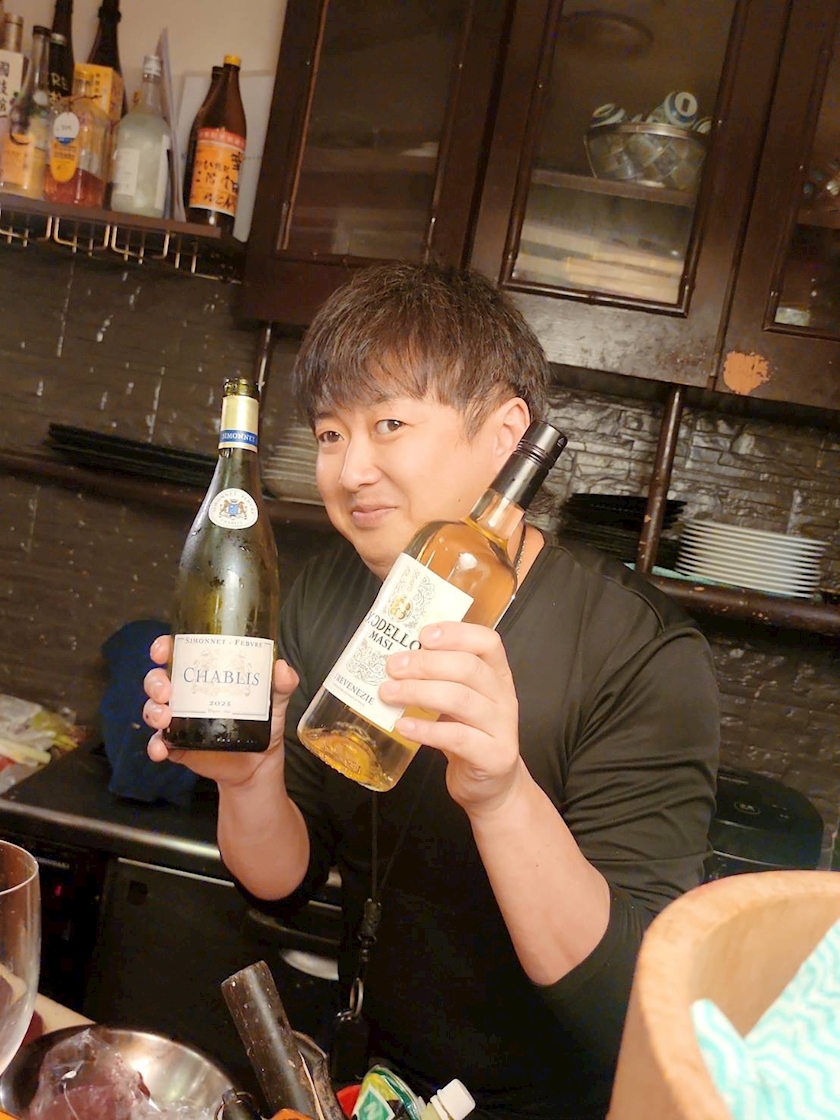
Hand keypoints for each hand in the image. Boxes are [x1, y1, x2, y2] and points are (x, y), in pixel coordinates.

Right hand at [143, 635, 299, 787]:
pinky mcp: (177, 745)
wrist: (260, 762)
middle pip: (158, 680)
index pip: (178, 654)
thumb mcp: (274, 700)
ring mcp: (179, 720)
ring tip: (165, 717)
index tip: (163, 649)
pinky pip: (158, 744)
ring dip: (153, 710)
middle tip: (167, 690)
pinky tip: (160, 749)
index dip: (164, 647)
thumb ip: (281, 684)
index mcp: (204, 674)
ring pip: (153, 708)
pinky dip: (155, 746)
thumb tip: (281, 668)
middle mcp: (186, 694)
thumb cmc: (263, 722)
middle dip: (155, 681)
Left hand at [379, 621, 524, 815]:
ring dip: (419, 692)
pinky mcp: (494, 756)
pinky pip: (457, 737)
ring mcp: (502, 727)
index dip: (456, 633)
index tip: (423, 634)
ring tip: (388, 693)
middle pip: (468, 668)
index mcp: (498, 675)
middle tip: (392, 666)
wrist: (492, 786)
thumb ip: (439, 680)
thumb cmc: (469, 735)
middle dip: (425, 664)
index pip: (487, 641)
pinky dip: (426, 730)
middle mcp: (504, 696)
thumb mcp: (459, 701)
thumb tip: (395, 661)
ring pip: (461, 699)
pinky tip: (403, 726)